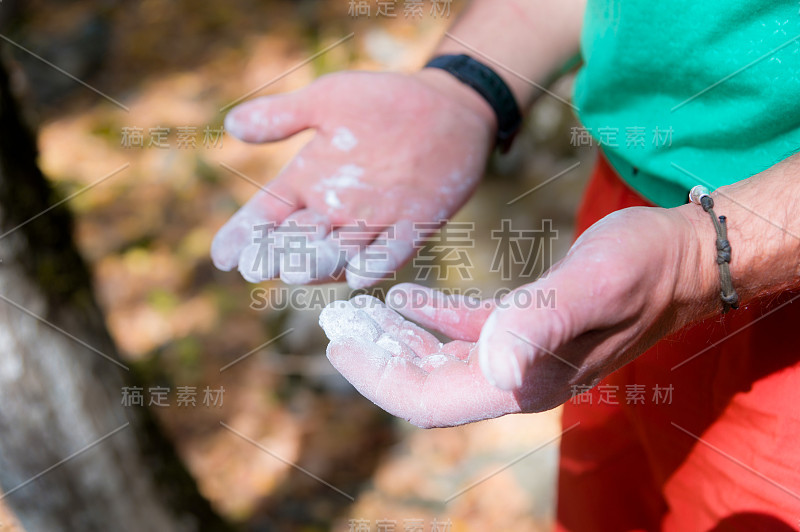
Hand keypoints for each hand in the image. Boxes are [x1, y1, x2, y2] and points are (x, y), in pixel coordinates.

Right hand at [211, 69, 494, 287]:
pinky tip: (361, 274)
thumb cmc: (383, 102)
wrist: (447, 106)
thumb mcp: (329, 101)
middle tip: (255, 267)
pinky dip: (377, 262)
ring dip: (318, 264)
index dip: (244, 235)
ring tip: (295, 272)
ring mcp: (373, 221)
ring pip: (338, 252)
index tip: (222, 256)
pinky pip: (392, 250)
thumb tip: (231, 123)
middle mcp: (335, 210)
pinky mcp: (413, 225)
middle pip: (297, 240)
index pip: (267, 215)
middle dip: (276, 256)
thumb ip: (284, 116)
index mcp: (308, 182)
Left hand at [321, 206, 712, 426]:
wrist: (684, 256)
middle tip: (336, 320)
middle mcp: (518, 377)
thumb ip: (540, 324)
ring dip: (397, 339)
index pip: (430, 399)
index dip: (377, 378)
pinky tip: (406, 296)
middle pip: (427, 383)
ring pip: (441, 360)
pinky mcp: (528, 328)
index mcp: (525, 380)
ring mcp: (522, 356)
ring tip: (359, 310)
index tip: (339, 342)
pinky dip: (430, 318)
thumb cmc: (643, 266)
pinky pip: (466, 333)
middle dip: (377, 357)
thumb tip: (495, 372)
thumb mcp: (592, 285)